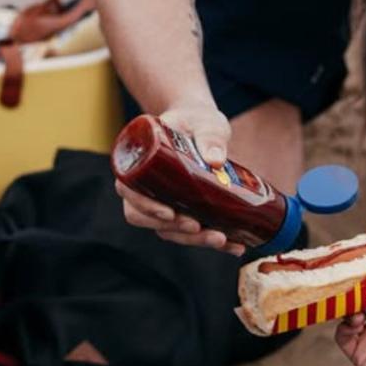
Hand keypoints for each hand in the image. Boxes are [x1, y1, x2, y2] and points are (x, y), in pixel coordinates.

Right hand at [117, 101, 244, 254]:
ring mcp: (163, 202)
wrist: (202, 124)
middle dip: (174, 229)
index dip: (145, 207)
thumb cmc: (195, 120)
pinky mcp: (183, 211)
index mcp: (139, 165)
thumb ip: (209, 137)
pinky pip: (190, 232)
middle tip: (199, 227)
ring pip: (168, 230)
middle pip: (147, 219)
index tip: (168, 212)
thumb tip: (215, 160)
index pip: (130, 193)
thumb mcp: (203, 122)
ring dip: (193, 240)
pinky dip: (211, 241)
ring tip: (222, 239)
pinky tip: (235, 245)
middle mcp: (146, 188)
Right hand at [335, 248, 365, 365]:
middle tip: (346, 283)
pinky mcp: (358, 352)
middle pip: (358, 299)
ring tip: (357, 310)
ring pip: (346, 315)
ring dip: (348, 309)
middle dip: (352, 291)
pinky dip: (344, 329)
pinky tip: (355, 326)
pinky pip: (341, 336)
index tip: (359, 264)